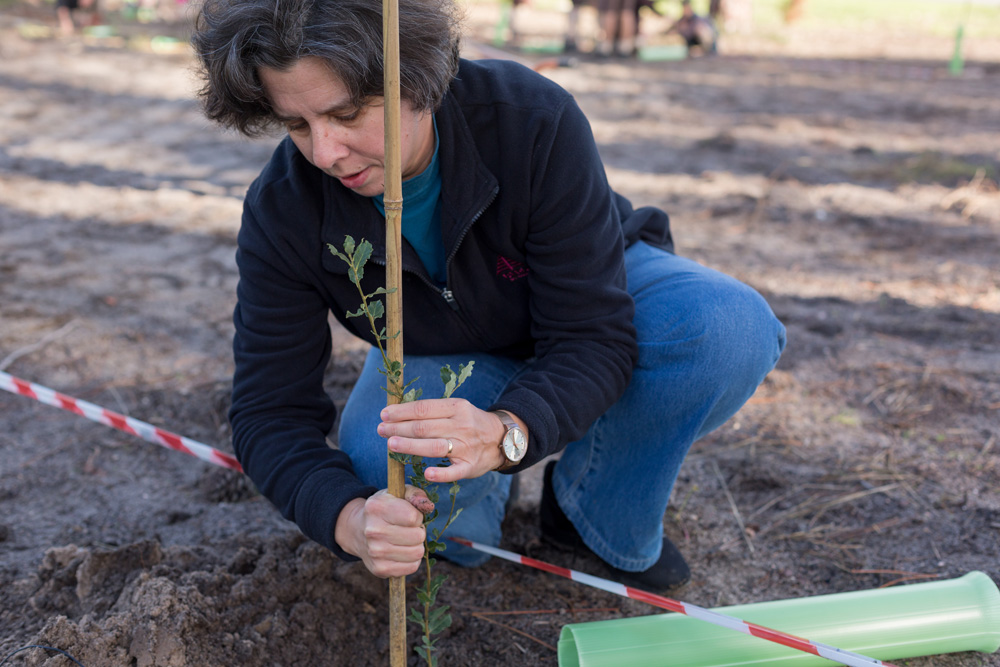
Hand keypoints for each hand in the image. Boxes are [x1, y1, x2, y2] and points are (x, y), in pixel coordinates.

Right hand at [334, 486, 433, 577]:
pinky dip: (412, 560)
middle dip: (418, 531)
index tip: (410, 516)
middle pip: (418, 536)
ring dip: (416, 546)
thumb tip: (428, 506)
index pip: (414, 517)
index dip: (418, 517)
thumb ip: (415, 494)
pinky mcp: (379, 569)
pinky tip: (401, 551)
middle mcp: (373, 531)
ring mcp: (375, 552)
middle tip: (407, 529)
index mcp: (377, 508)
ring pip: (417, 553)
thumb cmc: (384, 510)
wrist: (358, 530)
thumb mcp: (397, 494)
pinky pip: (412, 567)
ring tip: (405, 540)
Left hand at [377, 399, 526, 482]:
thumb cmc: (470, 423)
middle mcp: (461, 425)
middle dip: (399, 428)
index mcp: (456, 407)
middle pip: (425, 427)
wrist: (502, 438)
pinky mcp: (470, 466)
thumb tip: (398, 413)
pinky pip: (454, 471)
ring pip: (435, 446)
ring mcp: (466, 446)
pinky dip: (441, 473)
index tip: (384, 414)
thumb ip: (432, 411)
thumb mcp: (456, 409)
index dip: (402, 412)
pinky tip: (427, 474)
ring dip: (411, 446)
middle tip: (381, 430)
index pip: (424, 408)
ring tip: (391, 445)